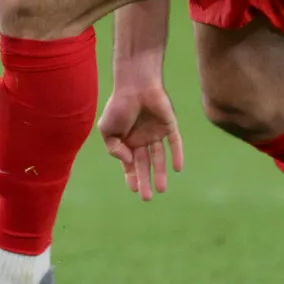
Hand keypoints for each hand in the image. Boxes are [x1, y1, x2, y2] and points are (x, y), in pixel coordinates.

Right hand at [98, 80, 184, 201]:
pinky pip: (175, 142)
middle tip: (147, 198)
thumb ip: (114, 149)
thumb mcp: (106, 129)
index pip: (129, 162)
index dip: (131, 176)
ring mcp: (156, 132)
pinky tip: (177, 169)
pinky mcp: (169, 125)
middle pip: (144, 163)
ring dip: (160, 172)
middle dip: (145, 180)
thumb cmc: (118, 105)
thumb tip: (128, 162)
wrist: (135, 84)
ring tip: (161, 189)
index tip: (134, 189)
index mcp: (126, 139)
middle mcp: (141, 138)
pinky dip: (177, 155)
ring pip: (159, 157)